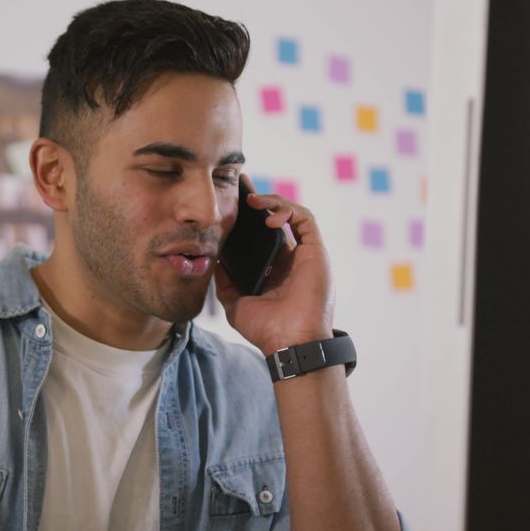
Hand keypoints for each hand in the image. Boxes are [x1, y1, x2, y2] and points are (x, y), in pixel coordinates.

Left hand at [213, 176, 335, 353]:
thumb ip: (225, 281)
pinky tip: (268, 217)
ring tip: (252, 199)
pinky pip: (305, 219)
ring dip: (273, 202)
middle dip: (261, 200)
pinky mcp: (316, 251)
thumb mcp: (235, 302)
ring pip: (293, 214)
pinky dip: (287, 211)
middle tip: (241, 186)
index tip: (234, 201)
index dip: (251, 216)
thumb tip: (213, 260)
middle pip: (278, 219)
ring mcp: (306, 254)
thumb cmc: (266, 329)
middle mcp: (293, 259)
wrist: (289, 344)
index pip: (264, 234)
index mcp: (277, 269)